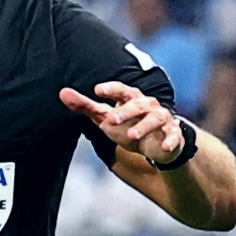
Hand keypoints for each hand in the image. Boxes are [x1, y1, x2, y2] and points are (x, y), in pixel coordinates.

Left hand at [60, 82, 183, 164]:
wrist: (155, 142)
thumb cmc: (127, 124)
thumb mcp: (105, 116)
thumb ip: (86, 106)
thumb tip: (62, 92)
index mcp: (131, 98)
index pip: (121, 90)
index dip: (111, 89)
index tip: (97, 90)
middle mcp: (148, 105)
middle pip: (138, 104)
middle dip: (125, 111)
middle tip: (110, 119)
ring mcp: (162, 119)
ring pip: (154, 119)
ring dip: (143, 126)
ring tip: (131, 136)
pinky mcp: (172, 134)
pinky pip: (173, 136)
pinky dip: (170, 140)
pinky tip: (164, 147)